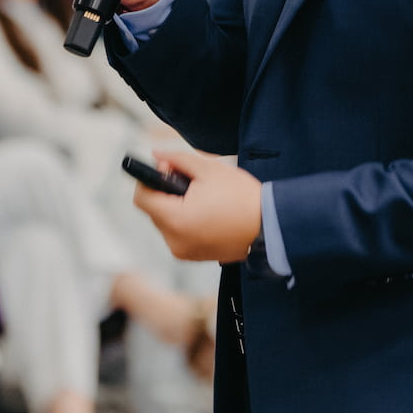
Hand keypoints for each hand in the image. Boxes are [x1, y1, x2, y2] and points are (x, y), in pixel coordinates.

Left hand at [132, 150, 262, 262]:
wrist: (270, 227)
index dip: (148, 180)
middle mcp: (175, 241)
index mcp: (176, 219)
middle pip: (153, 210)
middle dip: (165, 192)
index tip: (167, 170)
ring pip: (165, 222)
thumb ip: (176, 160)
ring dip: (175, 207)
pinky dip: (186, 221)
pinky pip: (179, 234)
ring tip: (202, 198)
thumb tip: (156, 156)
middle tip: (189, 180)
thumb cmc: (241, 197)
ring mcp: (184, 252)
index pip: (141, 198)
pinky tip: (208, 212)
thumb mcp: (208, 169)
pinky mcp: (195, 257)